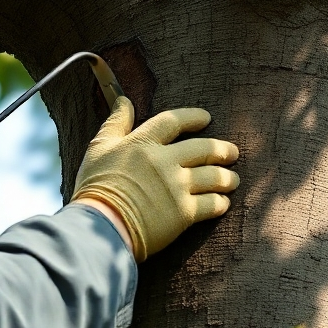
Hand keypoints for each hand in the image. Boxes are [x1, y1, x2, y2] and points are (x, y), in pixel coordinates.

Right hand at [70, 97, 239, 261]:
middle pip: (204, 149)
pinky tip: (223, 203)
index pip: (175, 121)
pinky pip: (212, 204)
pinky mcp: (184, 213)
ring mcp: (177, 187)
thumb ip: (115, 123)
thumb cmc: (95, 187)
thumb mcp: (98, 148)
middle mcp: (165, 161)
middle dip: (222, 150)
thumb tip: (124, 101)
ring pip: (214, 176)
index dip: (193, 117)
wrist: (100, 226)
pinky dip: (221, 203)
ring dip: (227, 178)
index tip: (206, 118)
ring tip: (232, 180)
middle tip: (232, 152)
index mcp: (143, 142)